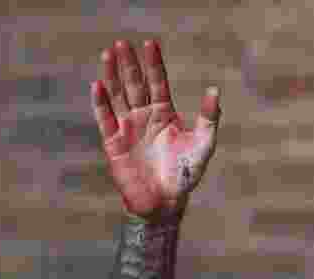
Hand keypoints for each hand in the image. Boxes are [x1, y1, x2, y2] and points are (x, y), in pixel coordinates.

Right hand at [91, 39, 220, 220]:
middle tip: (123, 43)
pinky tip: (98, 85)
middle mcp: (145, 116)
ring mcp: (128, 128)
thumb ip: (209, 118)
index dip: (154, 64)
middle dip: (130, 64)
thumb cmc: (186, 174)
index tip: (151, 43)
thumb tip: (215, 90)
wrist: (167, 201)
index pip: (158, 82)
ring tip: (109, 54)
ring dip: (113, 75)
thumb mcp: (204, 144)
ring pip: (118, 96)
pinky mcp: (114, 143)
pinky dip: (101, 103)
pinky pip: (105, 119)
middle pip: (135, 84)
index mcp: (165, 114)